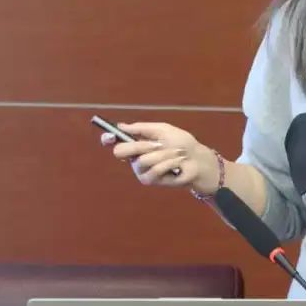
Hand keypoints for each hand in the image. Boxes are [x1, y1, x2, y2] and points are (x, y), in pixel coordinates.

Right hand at [99, 121, 219, 193]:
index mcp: (137, 143)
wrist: (197, 158)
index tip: (108, 135)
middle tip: (157, 144)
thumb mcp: (162, 130)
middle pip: (121, 151)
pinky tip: (177, 163)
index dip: (108, 138)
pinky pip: (154, 170)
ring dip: (162, 154)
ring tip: (175, 153)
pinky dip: (168, 163)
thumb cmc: (181, 142)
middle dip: (139, 146)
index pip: (115, 141)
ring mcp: (141, 170)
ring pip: (141, 161)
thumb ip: (141, 128)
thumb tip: (121, 125)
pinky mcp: (150, 180)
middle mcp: (135, 157)